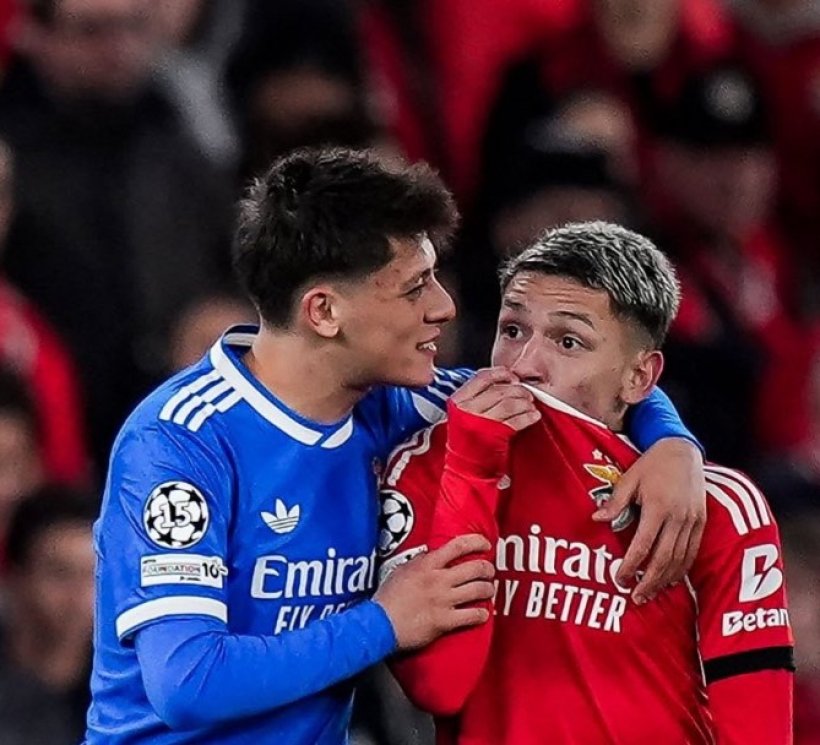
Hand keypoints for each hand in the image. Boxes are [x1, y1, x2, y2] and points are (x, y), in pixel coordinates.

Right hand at [374, 534, 495, 649]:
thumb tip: (431, 555)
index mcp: (427, 565)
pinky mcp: (445, 621)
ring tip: (489, 590)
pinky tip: (483, 613)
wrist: (379, 624)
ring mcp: (443, 600)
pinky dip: (482, 614)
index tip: (485, 545)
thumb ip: (419, 562)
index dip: (477, 542)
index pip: (458, 546)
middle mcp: (439, 580)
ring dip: (488, 589)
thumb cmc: (387, 598)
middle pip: (474, 568)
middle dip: (487, 569)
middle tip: (489, 571)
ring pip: (478, 590)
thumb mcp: (401, 570)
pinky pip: (472, 615)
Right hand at [450, 368, 540, 431]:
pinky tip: (533, 416)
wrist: (464, 466)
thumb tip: (503, 381)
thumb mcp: (462, 413)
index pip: (483, 377)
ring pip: (509, 403)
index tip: (513, 377)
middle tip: (527, 393)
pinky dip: (528, 416)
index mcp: (459, 400)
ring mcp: (481, 423)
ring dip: (525, 402)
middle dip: (518, 390)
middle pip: (500, 390)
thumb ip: (476, 396)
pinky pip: (516, 421)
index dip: (501, 374)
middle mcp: (468, 409)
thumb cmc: (466, 438)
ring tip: (530, 405)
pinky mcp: (495, 436)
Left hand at [593, 437, 705, 603]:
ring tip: (649, 594)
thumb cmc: (652, 464)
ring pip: (679, 560)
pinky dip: (682, 569)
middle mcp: (677, 517)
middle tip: (635, 597)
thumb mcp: (629, 479)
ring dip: (664, 580)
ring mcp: (692, 521)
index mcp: (657, 507)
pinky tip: (670, 580)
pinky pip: (692, 552)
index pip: (643, 546)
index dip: (631, 566)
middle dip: (648, 582)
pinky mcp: (702, 522)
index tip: (619, 580)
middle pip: (663, 559)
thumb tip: (597, 519)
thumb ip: (615, 502)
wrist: (683, 450)